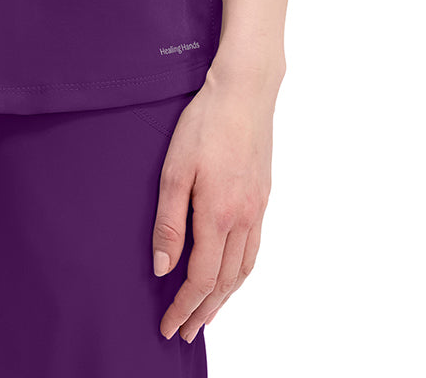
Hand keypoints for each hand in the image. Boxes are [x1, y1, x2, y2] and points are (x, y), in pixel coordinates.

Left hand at [152, 70, 275, 342]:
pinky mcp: (263, 197)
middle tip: (185, 332)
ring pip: (243, 270)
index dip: (182, 307)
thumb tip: (162, 267)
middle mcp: (243, 219)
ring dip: (224, 298)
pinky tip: (231, 274)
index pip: (200, 278)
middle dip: (203, 312)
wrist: (245, 92)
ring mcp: (257, 209)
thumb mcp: (174, 170)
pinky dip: (240, 273)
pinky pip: (254, 249)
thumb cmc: (204, 124)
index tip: (167, 326)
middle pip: (223, 282)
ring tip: (206, 314)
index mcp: (218, 215)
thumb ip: (169, 222)